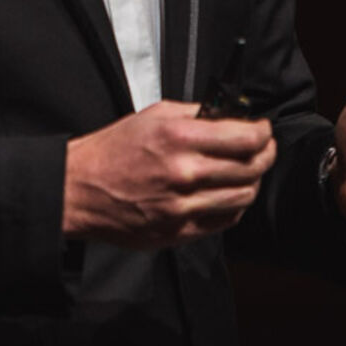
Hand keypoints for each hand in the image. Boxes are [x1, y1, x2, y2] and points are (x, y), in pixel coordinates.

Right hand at [62, 100, 276, 250]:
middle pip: (250, 168)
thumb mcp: (153, 115)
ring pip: (243, 196)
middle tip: (264, 149)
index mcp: (178, 138)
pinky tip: (228, 193)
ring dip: (252, 182)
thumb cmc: (113, 150)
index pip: (245, 138)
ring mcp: (182, 206)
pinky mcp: (178, 231)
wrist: (80, 188)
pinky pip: (223, 220)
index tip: (263, 131)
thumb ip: (194, 114)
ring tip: (247, 172)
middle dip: (265, 155)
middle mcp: (184, 173)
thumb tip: (229, 115)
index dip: (263, 133)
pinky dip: (234, 206)